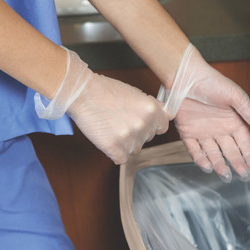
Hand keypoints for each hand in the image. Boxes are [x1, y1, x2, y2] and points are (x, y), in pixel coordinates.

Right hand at [35, 47, 167, 163]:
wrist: (82, 93)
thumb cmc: (106, 91)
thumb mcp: (136, 93)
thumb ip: (153, 107)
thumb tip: (167, 115)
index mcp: (152, 110)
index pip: (162, 127)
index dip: (151, 125)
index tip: (140, 121)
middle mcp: (143, 124)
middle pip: (147, 139)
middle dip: (136, 133)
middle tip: (119, 121)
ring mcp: (129, 138)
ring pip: (134, 150)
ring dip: (124, 143)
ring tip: (111, 127)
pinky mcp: (114, 148)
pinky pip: (121, 158)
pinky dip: (114, 152)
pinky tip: (107, 138)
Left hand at [161, 45, 249, 181]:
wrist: (185, 76)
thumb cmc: (213, 82)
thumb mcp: (236, 97)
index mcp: (232, 121)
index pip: (244, 142)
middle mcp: (219, 129)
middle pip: (230, 151)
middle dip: (237, 164)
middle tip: (243, 176)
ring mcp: (203, 132)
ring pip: (213, 153)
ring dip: (220, 165)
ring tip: (226, 176)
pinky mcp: (187, 132)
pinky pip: (194, 149)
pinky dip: (200, 158)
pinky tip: (207, 166)